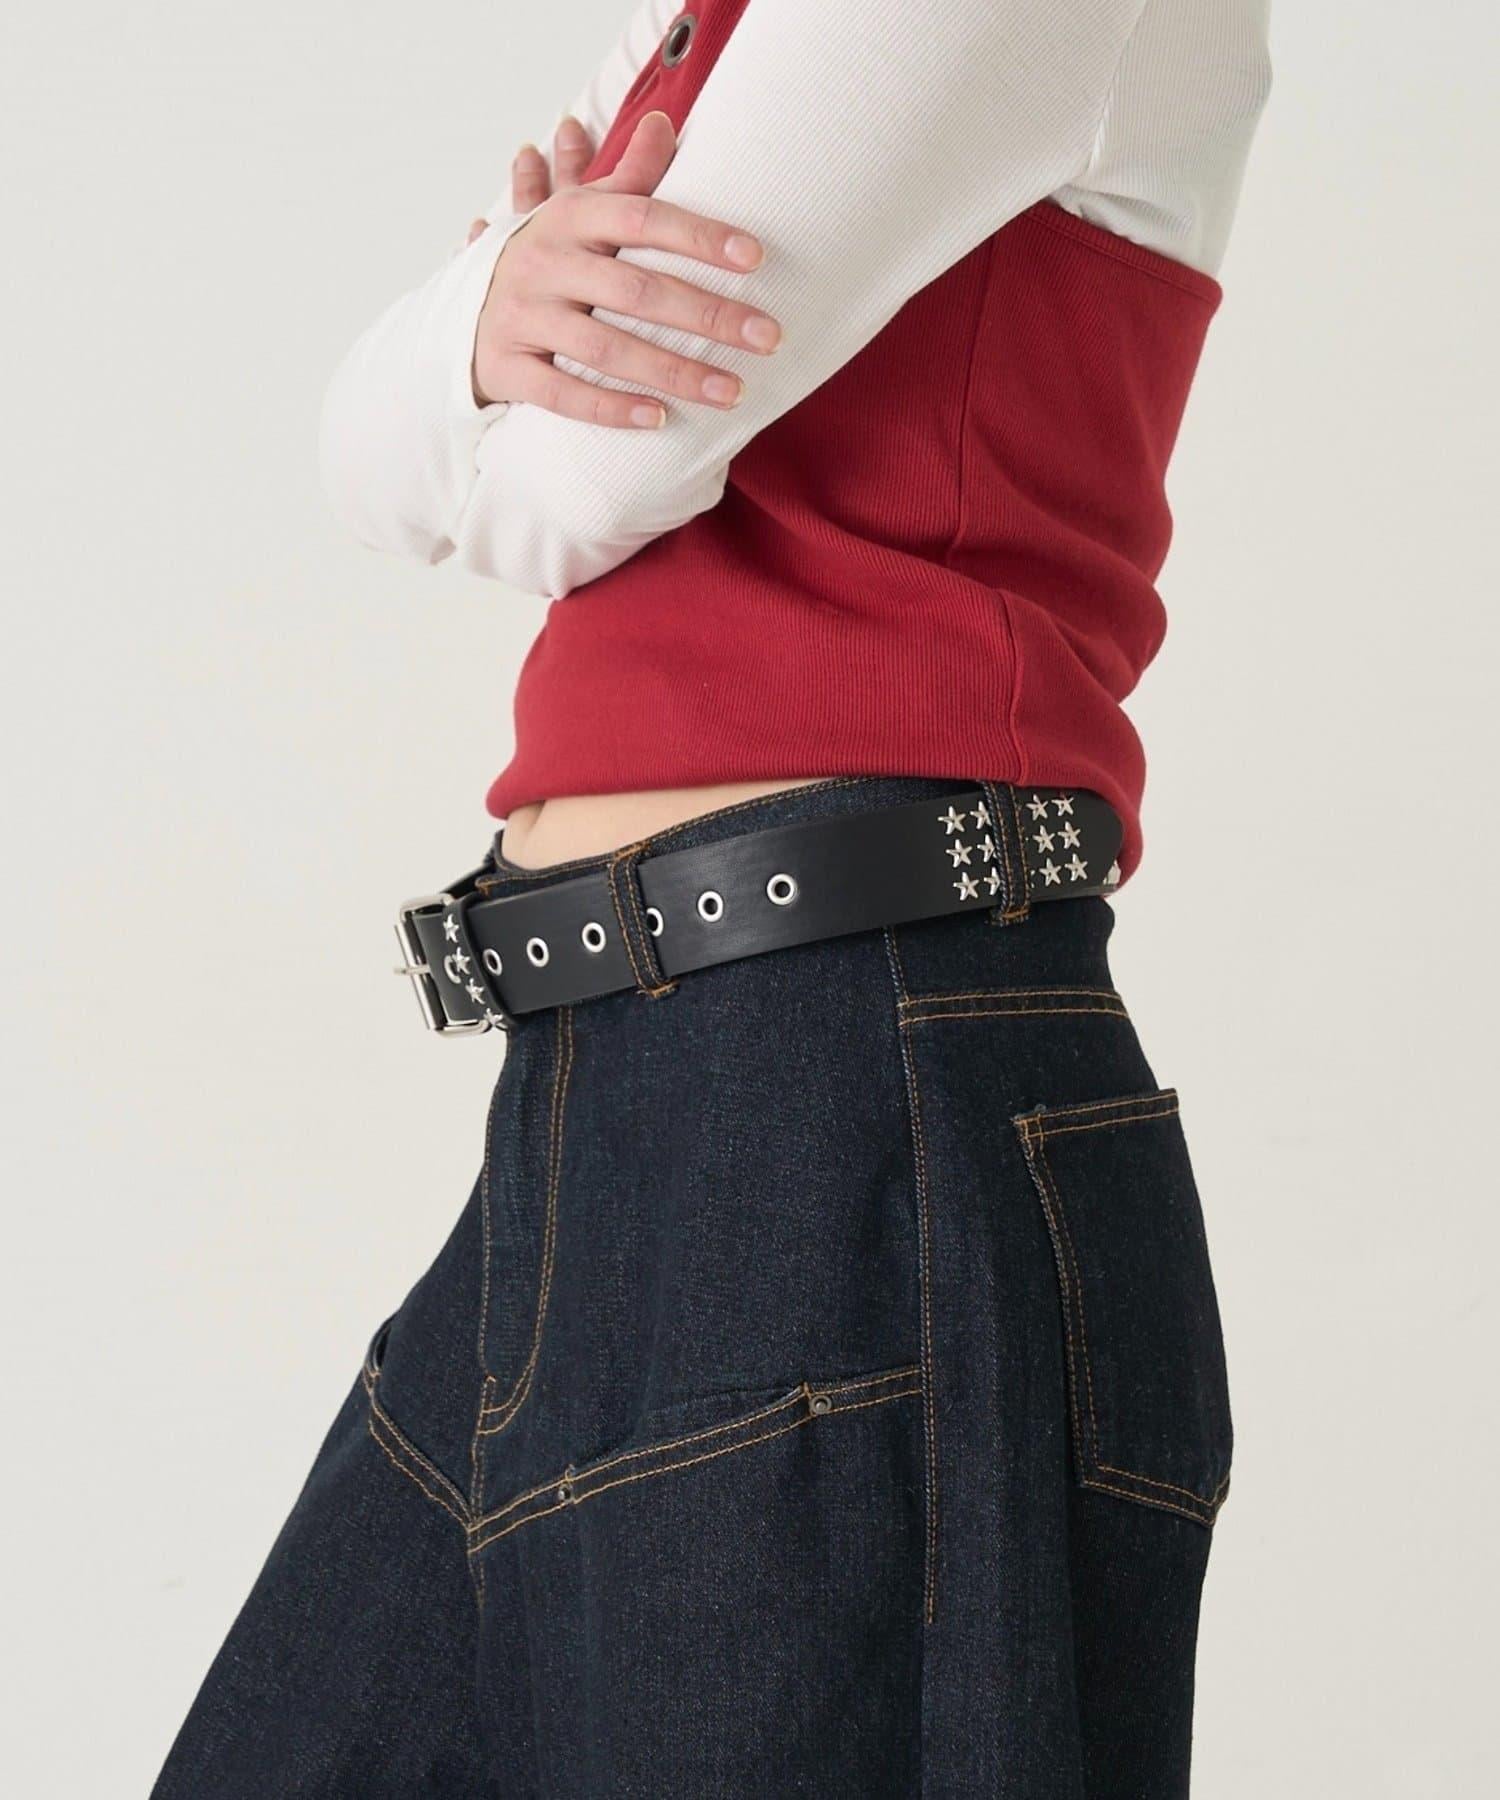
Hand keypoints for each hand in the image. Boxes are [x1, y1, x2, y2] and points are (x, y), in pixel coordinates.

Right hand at [469, 110, 780, 425]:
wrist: (462, 308)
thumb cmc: (545, 259)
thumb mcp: (579, 212)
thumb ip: (627, 177)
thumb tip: (665, 122)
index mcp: (569, 218)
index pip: (642, 218)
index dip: (699, 236)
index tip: (755, 258)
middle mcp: (544, 262)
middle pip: (636, 290)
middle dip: (707, 316)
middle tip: (766, 337)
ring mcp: (523, 316)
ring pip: (607, 348)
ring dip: (674, 372)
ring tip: (733, 391)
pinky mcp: (507, 366)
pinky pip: (564, 394)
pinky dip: (612, 409)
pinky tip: (659, 419)